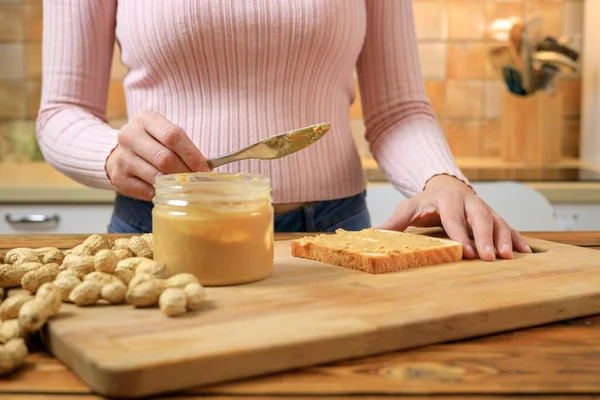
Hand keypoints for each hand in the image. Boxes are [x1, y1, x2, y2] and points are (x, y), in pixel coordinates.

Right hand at [105, 111, 210, 199]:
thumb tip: (206, 167)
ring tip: (183, 185)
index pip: (173, 135)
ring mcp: (121, 156)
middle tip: (196, 180)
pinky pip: (146, 190)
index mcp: (146, 119)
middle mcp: (129, 135)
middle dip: (185, 171)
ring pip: (156, 176)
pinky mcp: (118, 177)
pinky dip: (160, 192)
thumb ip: (183, 146)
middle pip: (165, 157)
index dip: (192, 154)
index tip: (205, 168)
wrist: (119, 153)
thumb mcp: (164, 135)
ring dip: (174, 184)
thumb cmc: (152, 143)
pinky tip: (164, 189)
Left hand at [379, 174, 531, 260]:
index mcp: (447, 200)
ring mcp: (484, 208)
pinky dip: (517, 238)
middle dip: (485, 238)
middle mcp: (469, 202)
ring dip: (504, 239)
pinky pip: (508, 226)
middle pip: (480, 218)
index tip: (465, 251)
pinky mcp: (494, 215)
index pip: (453, 218)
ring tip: (509, 257)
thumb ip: (394, 222)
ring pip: (497, 222)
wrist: (444, 185)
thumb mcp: (408, 208)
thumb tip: (373, 233)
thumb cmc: (424, 202)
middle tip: (489, 258)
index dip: (459, 234)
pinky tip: (525, 252)